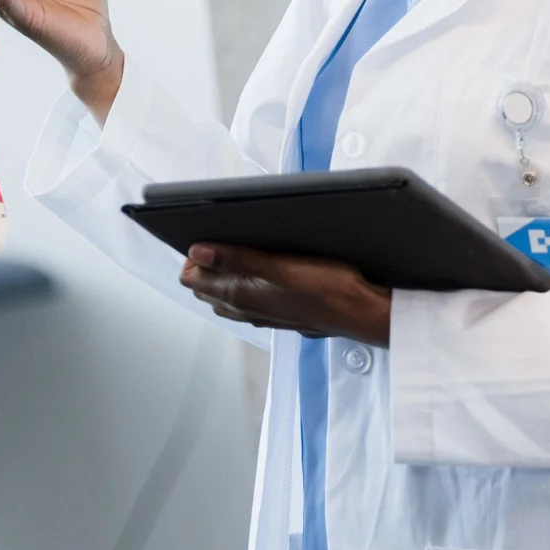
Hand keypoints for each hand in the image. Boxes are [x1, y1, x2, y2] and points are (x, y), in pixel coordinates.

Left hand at [179, 243, 392, 345]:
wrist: (359, 312)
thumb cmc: (326, 287)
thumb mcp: (281, 267)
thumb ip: (237, 260)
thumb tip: (197, 250)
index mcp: (237, 297)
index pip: (191, 279)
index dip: (195, 255)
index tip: (214, 234)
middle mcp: (242, 310)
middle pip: (203, 287)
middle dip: (207, 263)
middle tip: (230, 238)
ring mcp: (258, 315)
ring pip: (223, 295)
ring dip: (225, 274)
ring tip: (247, 250)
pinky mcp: (275, 314)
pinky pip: (244, 300)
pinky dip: (242, 284)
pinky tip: (265, 269)